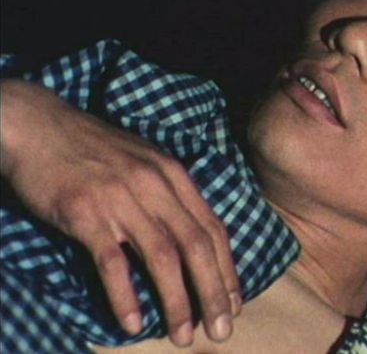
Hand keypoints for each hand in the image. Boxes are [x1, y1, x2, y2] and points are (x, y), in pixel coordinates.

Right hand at [0, 80, 241, 345]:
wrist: (41, 125)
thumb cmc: (95, 148)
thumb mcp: (145, 161)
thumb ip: (170, 194)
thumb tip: (190, 238)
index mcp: (173, 175)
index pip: (213, 228)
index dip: (227, 269)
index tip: (234, 303)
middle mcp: (155, 185)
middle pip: (196, 246)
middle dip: (213, 292)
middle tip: (221, 331)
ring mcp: (121, 198)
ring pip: (162, 257)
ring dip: (177, 301)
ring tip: (183, 336)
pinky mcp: (86, 212)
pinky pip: (111, 261)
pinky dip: (124, 295)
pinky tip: (131, 323)